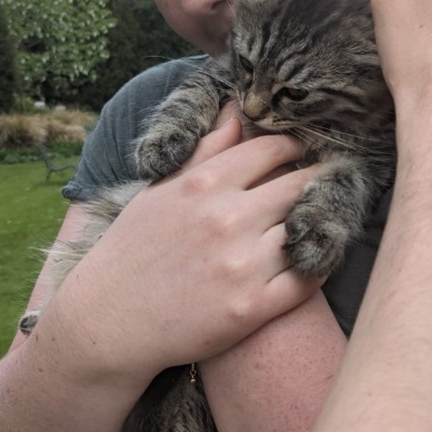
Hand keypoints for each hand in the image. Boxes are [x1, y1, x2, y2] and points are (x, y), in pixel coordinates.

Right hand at [46, 118, 320, 380]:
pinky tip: (312, 257)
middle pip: (299, 185)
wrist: (108, 321)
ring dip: (317, 221)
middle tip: (323, 182)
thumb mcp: (162, 190)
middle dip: (315, 180)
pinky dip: (318, 265)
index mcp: (203, 185)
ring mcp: (242, 265)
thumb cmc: (134, 249)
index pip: (272, 149)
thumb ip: (205, 150)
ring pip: (307, 227)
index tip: (301, 153)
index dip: (294, 147)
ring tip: (318, 218)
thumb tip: (236, 109)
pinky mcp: (252, 308)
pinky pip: (307, 278)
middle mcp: (226, 219)